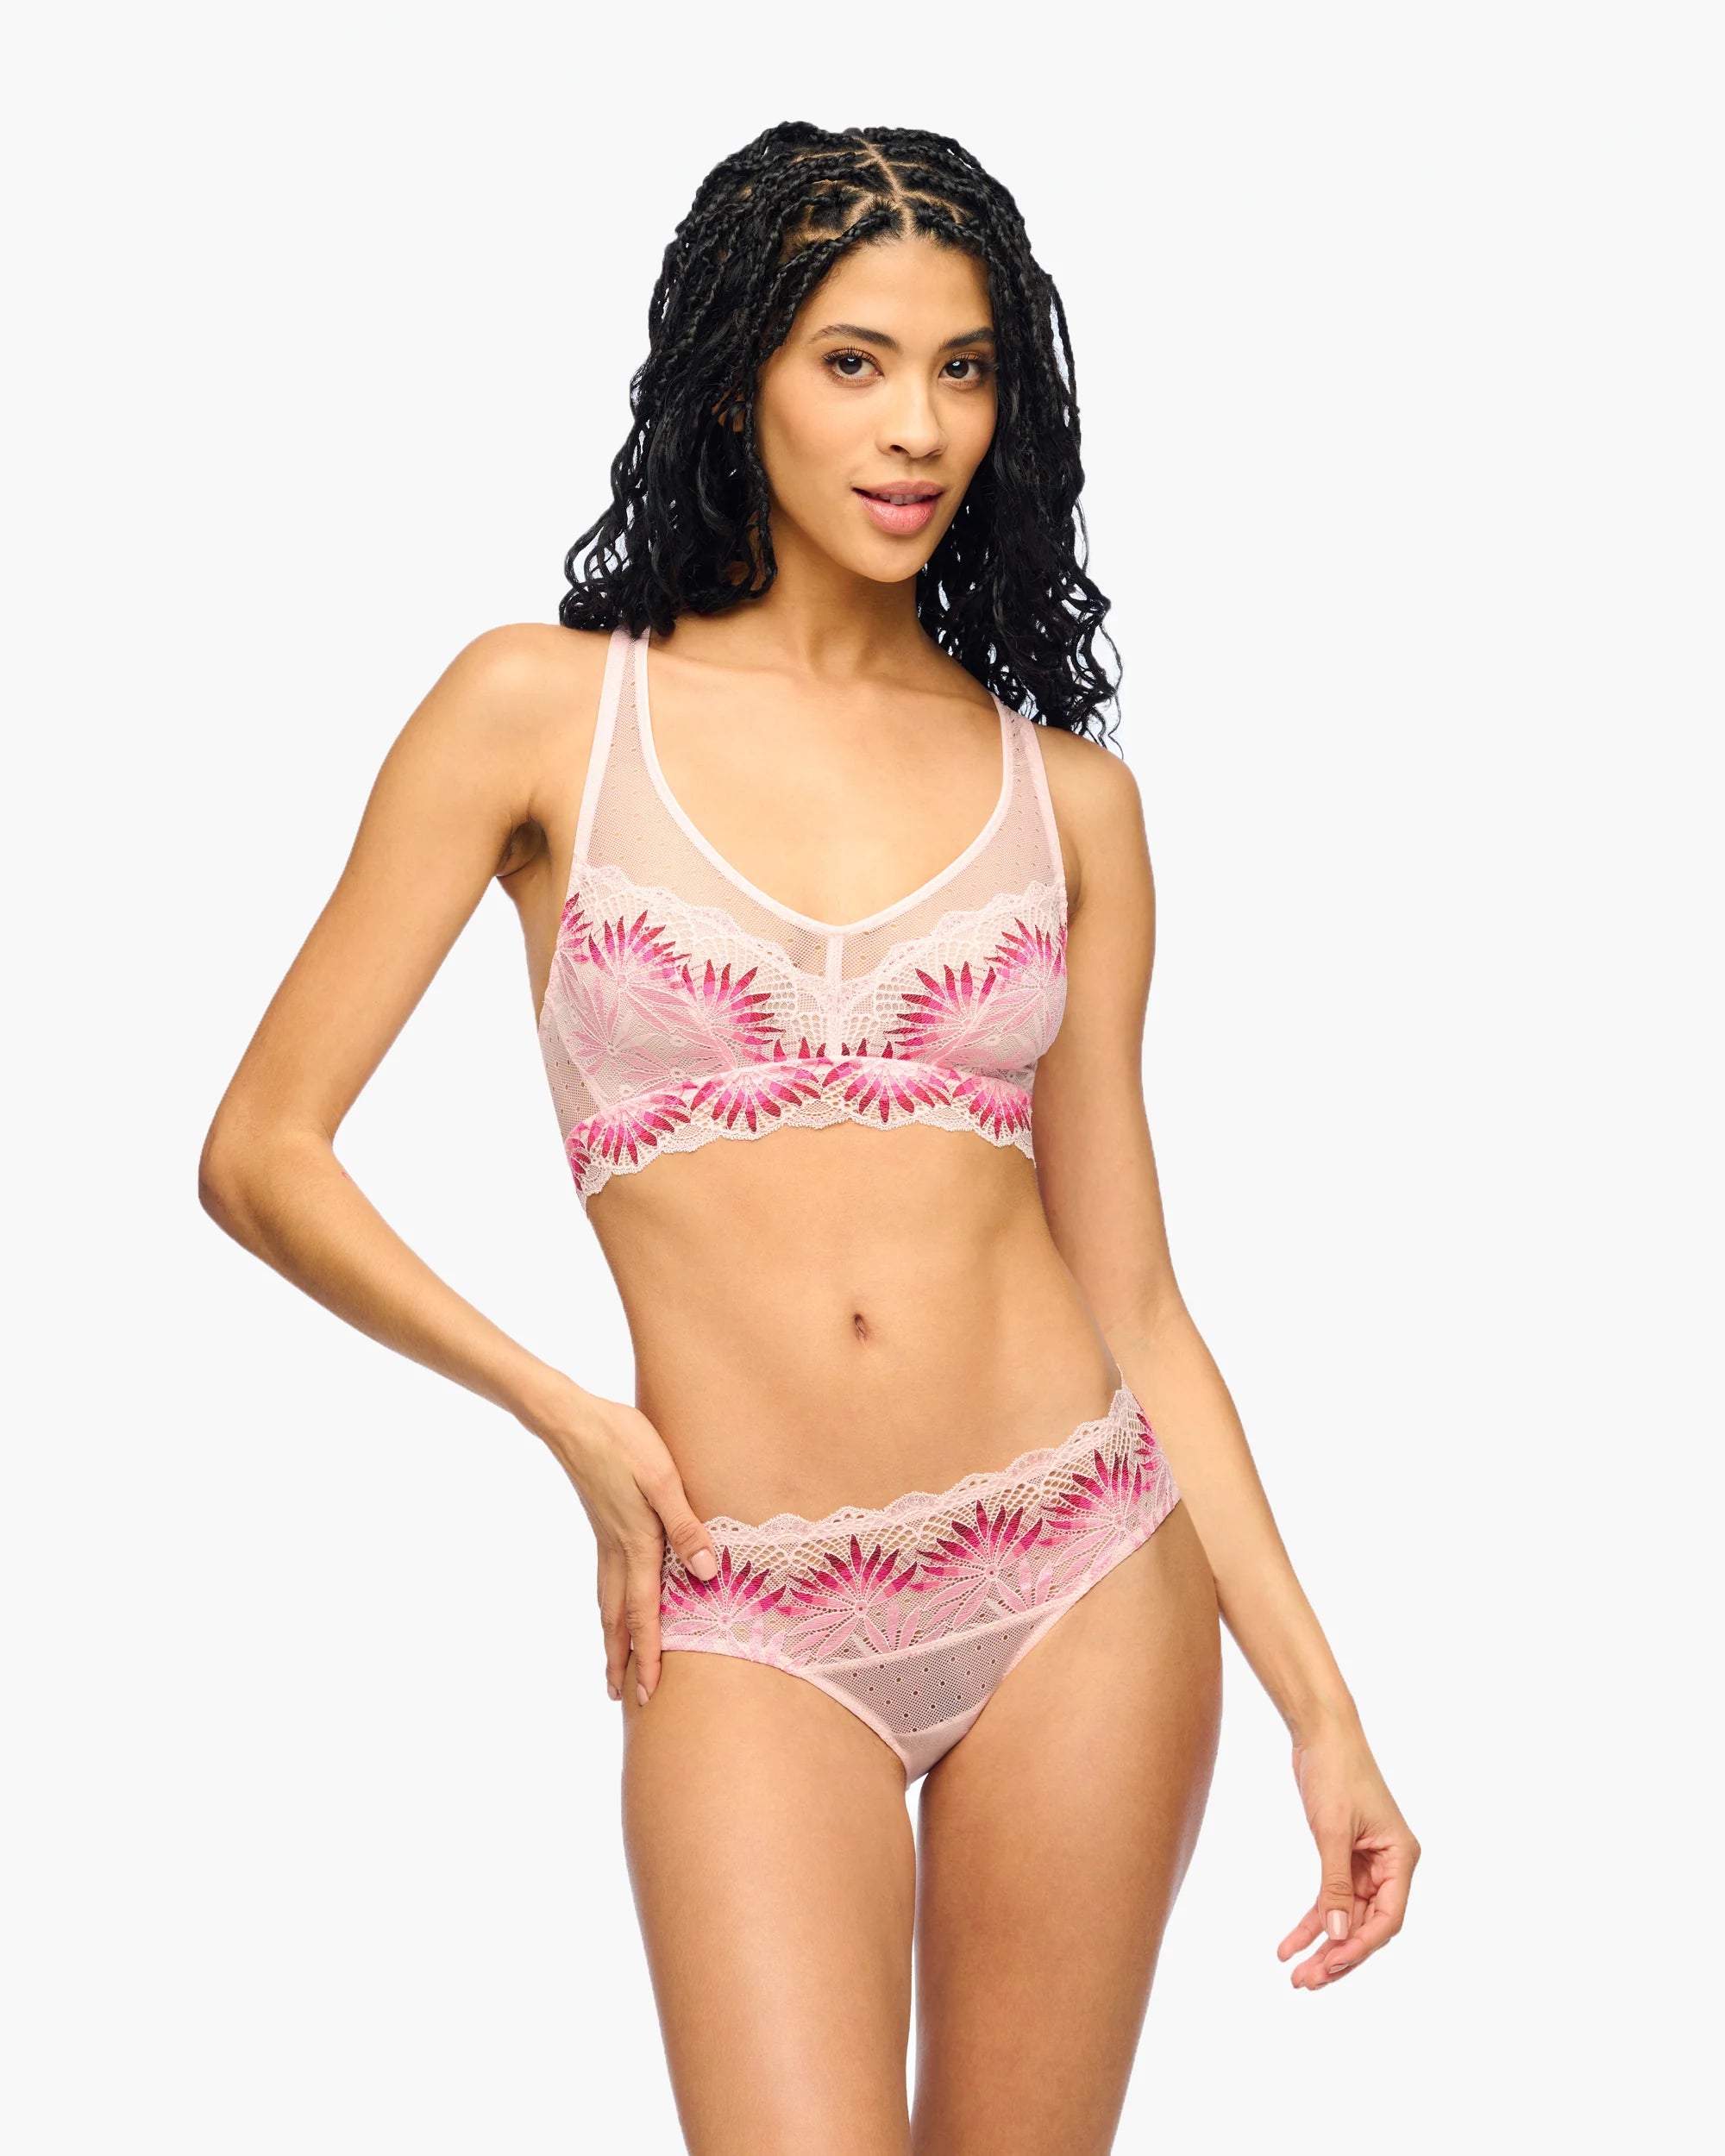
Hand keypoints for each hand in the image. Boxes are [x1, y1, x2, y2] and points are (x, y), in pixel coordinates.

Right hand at [522, 1379, 719, 1708]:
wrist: (571, 1419)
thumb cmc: (622, 1441)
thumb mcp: (662, 1478)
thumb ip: (685, 1526)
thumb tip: (705, 1574)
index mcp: (636, 1543)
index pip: (645, 1612)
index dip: (649, 1653)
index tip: (648, 1694)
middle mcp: (617, 1550)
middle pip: (618, 1618)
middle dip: (623, 1660)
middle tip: (624, 1699)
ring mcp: (605, 1539)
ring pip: (607, 1602)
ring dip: (613, 1638)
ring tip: (612, 1667)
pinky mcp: (602, 1524)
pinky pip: (606, 1580)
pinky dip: (609, 1607)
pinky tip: (613, 1607)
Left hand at [1279, 1713, 1419, 1990]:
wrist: (1320, 1732)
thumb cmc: (1336, 1771)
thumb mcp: (1333, 1830)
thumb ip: (1334, 1884)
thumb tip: (1337, 1934)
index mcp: (1401, 1858)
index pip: (1388, 1918)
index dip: (1360, 1946)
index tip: (1330, 1965)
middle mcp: (1389, 1866)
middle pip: (1366, 1924)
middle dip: (1337, 1955)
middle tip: (1306, 1983)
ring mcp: (1366, 1863)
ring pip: (1346, 1917)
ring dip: (1322, 1944)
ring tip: (1295, 1976)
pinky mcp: (1343, 1857)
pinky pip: (1329, 1898)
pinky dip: (1311, 1920)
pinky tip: (1289, 1945)